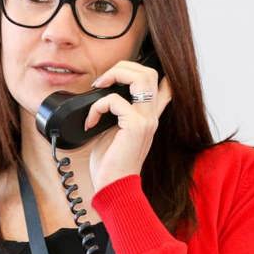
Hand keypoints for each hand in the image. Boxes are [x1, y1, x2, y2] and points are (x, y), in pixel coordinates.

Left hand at [83, 60, 172, 191]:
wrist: (114, 186)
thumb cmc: (111, 163)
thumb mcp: (114, 132)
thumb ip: (116, 115)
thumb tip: (103, 97)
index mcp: (147, 117)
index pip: (163, 87)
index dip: (150, 71)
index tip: (125, 72)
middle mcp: (151, 116)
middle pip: (149, 73)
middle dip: (122, 67)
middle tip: (103, 80)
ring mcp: (146, 120)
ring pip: (140, 78)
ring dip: (114, 76)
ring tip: (99, 87)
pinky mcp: (135, 126)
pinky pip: (115, 101)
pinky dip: (97, 107)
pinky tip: (90, 121)